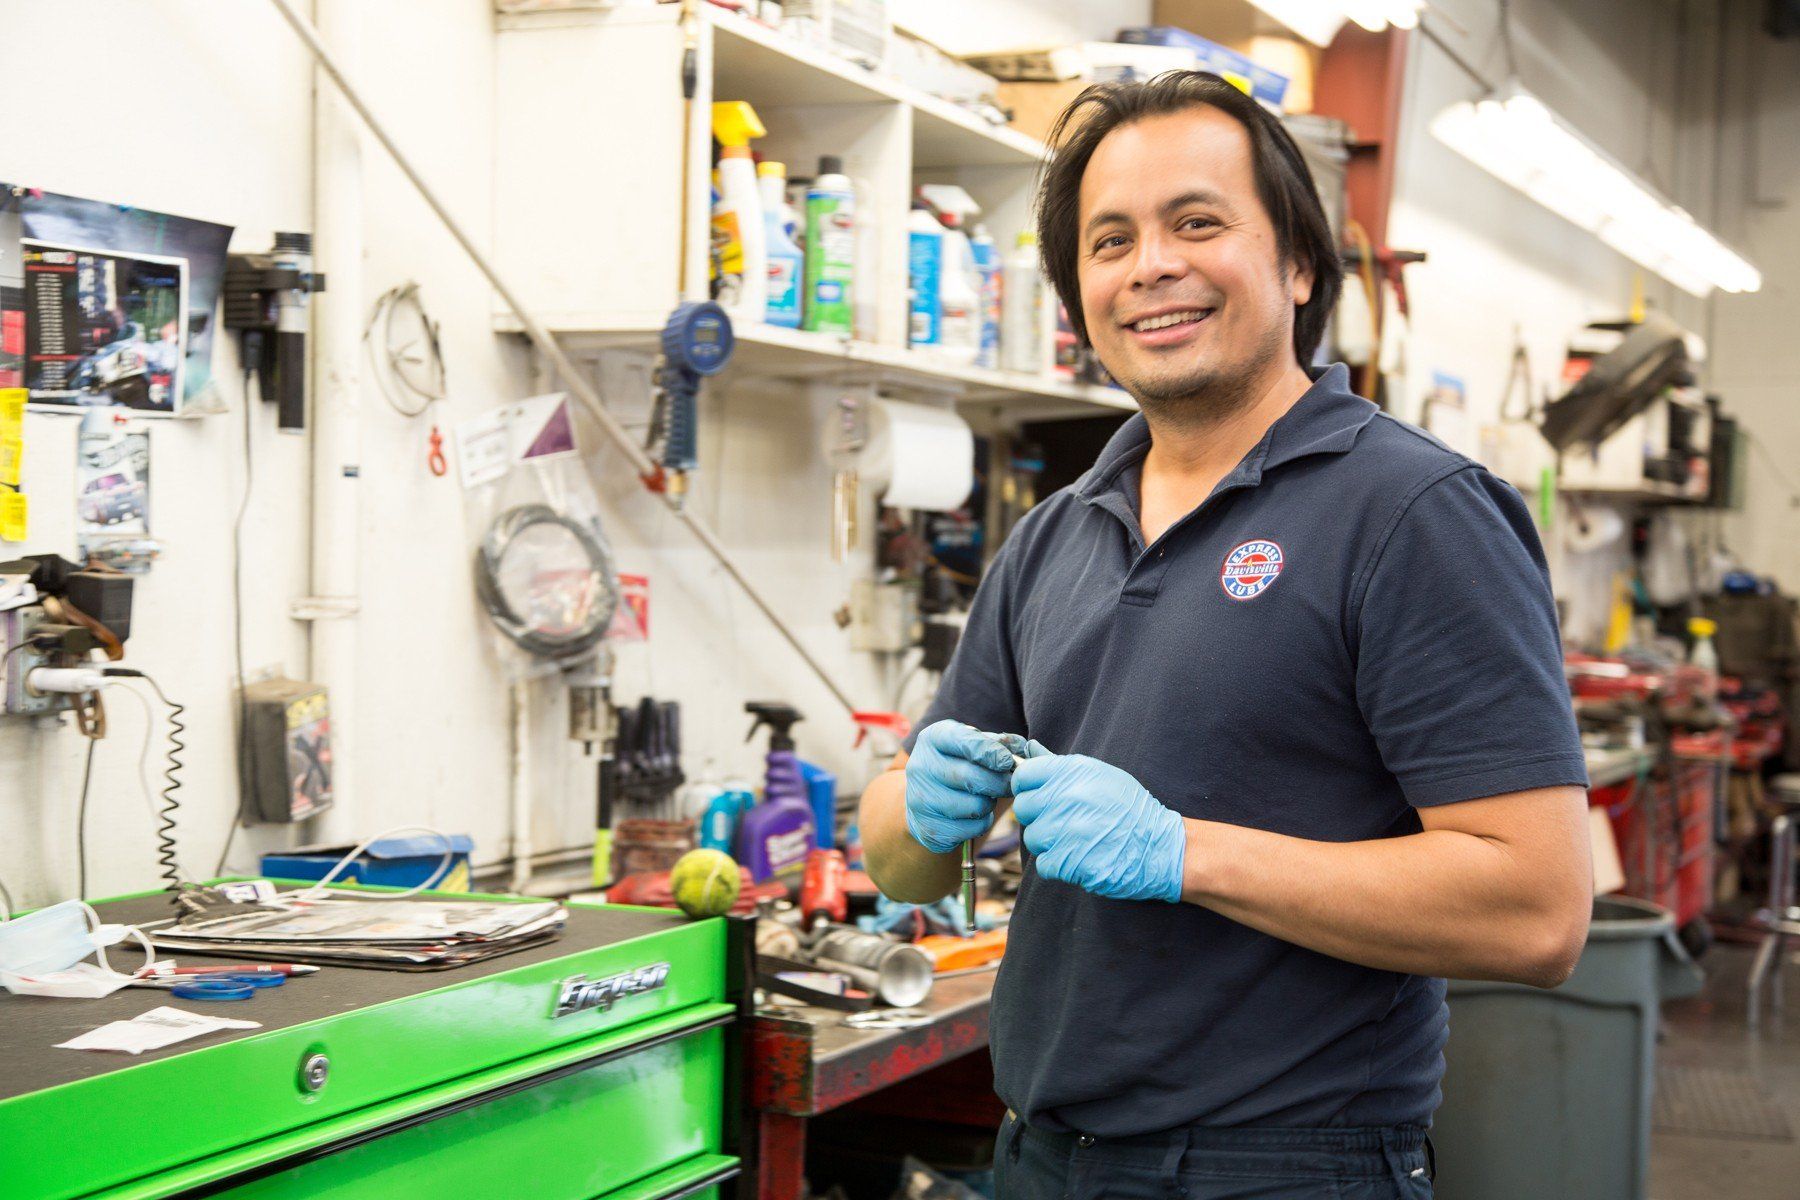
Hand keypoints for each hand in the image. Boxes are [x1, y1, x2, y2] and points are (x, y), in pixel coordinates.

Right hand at [903, 721, 1016, 854]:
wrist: (927, 801)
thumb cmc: (959, 766)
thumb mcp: (974, 746)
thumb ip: (998, 743)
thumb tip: (1022, 749)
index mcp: (932, 739)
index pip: (963, 741)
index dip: (991, 752)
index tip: (1008, 761)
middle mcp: (920, 767)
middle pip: (971, 778)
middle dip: (1000, 783)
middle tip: (1011, 785)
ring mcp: (920, 799)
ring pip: (975, 806)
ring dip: (990, 804)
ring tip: (986, 798)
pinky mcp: (928, 828)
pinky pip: (972, 829)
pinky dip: (983, 823)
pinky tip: (975, 815)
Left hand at [1010, 753, 1185, 901]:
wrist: (1160, 847)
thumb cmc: (1129, 809)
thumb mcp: (1100, 776)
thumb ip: (1059, 765)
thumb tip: (1030, 748)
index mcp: (1071, 772)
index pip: (1023, 776)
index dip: (1027, 789)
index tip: (1041, 798)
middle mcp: (1065, 797)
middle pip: (1023, 808)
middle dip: (1039, 817)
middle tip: (1064, 823)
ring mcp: (1065, 830)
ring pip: (1032, 838)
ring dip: (1050, 843)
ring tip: (1077, 841)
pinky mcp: (1068, 861)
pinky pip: (1044, 864)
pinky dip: (1058, 866)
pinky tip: (1080, 858)